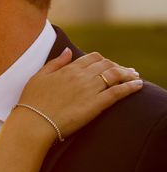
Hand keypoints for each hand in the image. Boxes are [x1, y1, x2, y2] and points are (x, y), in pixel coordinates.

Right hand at [17, 49, 142, 141]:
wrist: (35, 121)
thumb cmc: (33, 100)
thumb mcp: (39, 76)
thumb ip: (56, 62)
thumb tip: (68, 51)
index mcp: (68, 69)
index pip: (92, 58)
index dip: (103, 60)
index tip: (107, 66)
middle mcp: (81, 76)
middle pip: (106, 64)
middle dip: (117, 66)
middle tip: (125, 72)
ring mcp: (90, 89)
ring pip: (115, 75)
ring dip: (127, 74)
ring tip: (135, 76)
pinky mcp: (96, 104)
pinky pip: (118, 92)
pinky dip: (130, 87)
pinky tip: (138, 85)